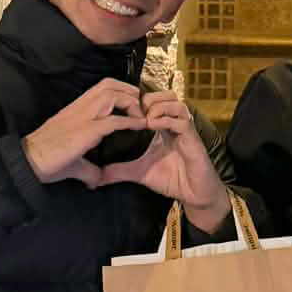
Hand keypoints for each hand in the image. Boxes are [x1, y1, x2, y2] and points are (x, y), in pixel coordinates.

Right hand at [23, 79, 147, 188]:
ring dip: (131, 103)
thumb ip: (88, 168)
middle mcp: (80, 108)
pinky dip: (130, 122)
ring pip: (112, 95)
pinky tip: (141, 126)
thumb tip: (96, 180)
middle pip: (109, 84)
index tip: (133, 104)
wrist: (29, 161)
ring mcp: (83, 117)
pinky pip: (114, 120)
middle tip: (141, 106)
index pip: (101, 87)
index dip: (120, 91)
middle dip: (129, 91)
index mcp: (76, 109)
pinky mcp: (86, 131)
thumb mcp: (73, 161)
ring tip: (141, 116)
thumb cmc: (46, 159)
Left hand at [97, 92, 231, 230]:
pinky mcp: (194, 140)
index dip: (140, 101)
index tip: (124, 110)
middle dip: (150, 99)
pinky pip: (182, 122)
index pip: (156, 102)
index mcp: (164, 127)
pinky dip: (167, 120)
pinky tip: (153, 126)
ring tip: (144, 118)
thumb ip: (120, 170)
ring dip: (158, 107)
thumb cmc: (172, 179)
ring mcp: (186, 131)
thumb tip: (97, 175)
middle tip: (135, 111)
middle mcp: (176, 125)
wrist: (193, 196)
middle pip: (168, 95)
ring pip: (177, 103)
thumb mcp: (140, 172)